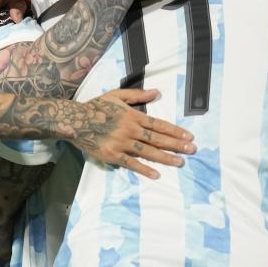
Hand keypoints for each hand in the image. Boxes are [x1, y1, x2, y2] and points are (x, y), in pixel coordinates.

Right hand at [69, 88, 195, 178]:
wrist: (74, 121)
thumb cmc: (96, 106)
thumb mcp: (116, 95)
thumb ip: (137, 95)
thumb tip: (156, 92)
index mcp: (132, 115)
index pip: (158, 124)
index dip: (174, 130)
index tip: (189, 136)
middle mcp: (129, 129)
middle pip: (157, 138)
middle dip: (176, 144)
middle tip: (192, 149)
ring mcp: (121, 143)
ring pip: (147, 151)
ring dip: (165, 157)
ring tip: (181, 162)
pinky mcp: (112, 155)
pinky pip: (131, 163)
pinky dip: (144, 169)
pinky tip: (156, 174)